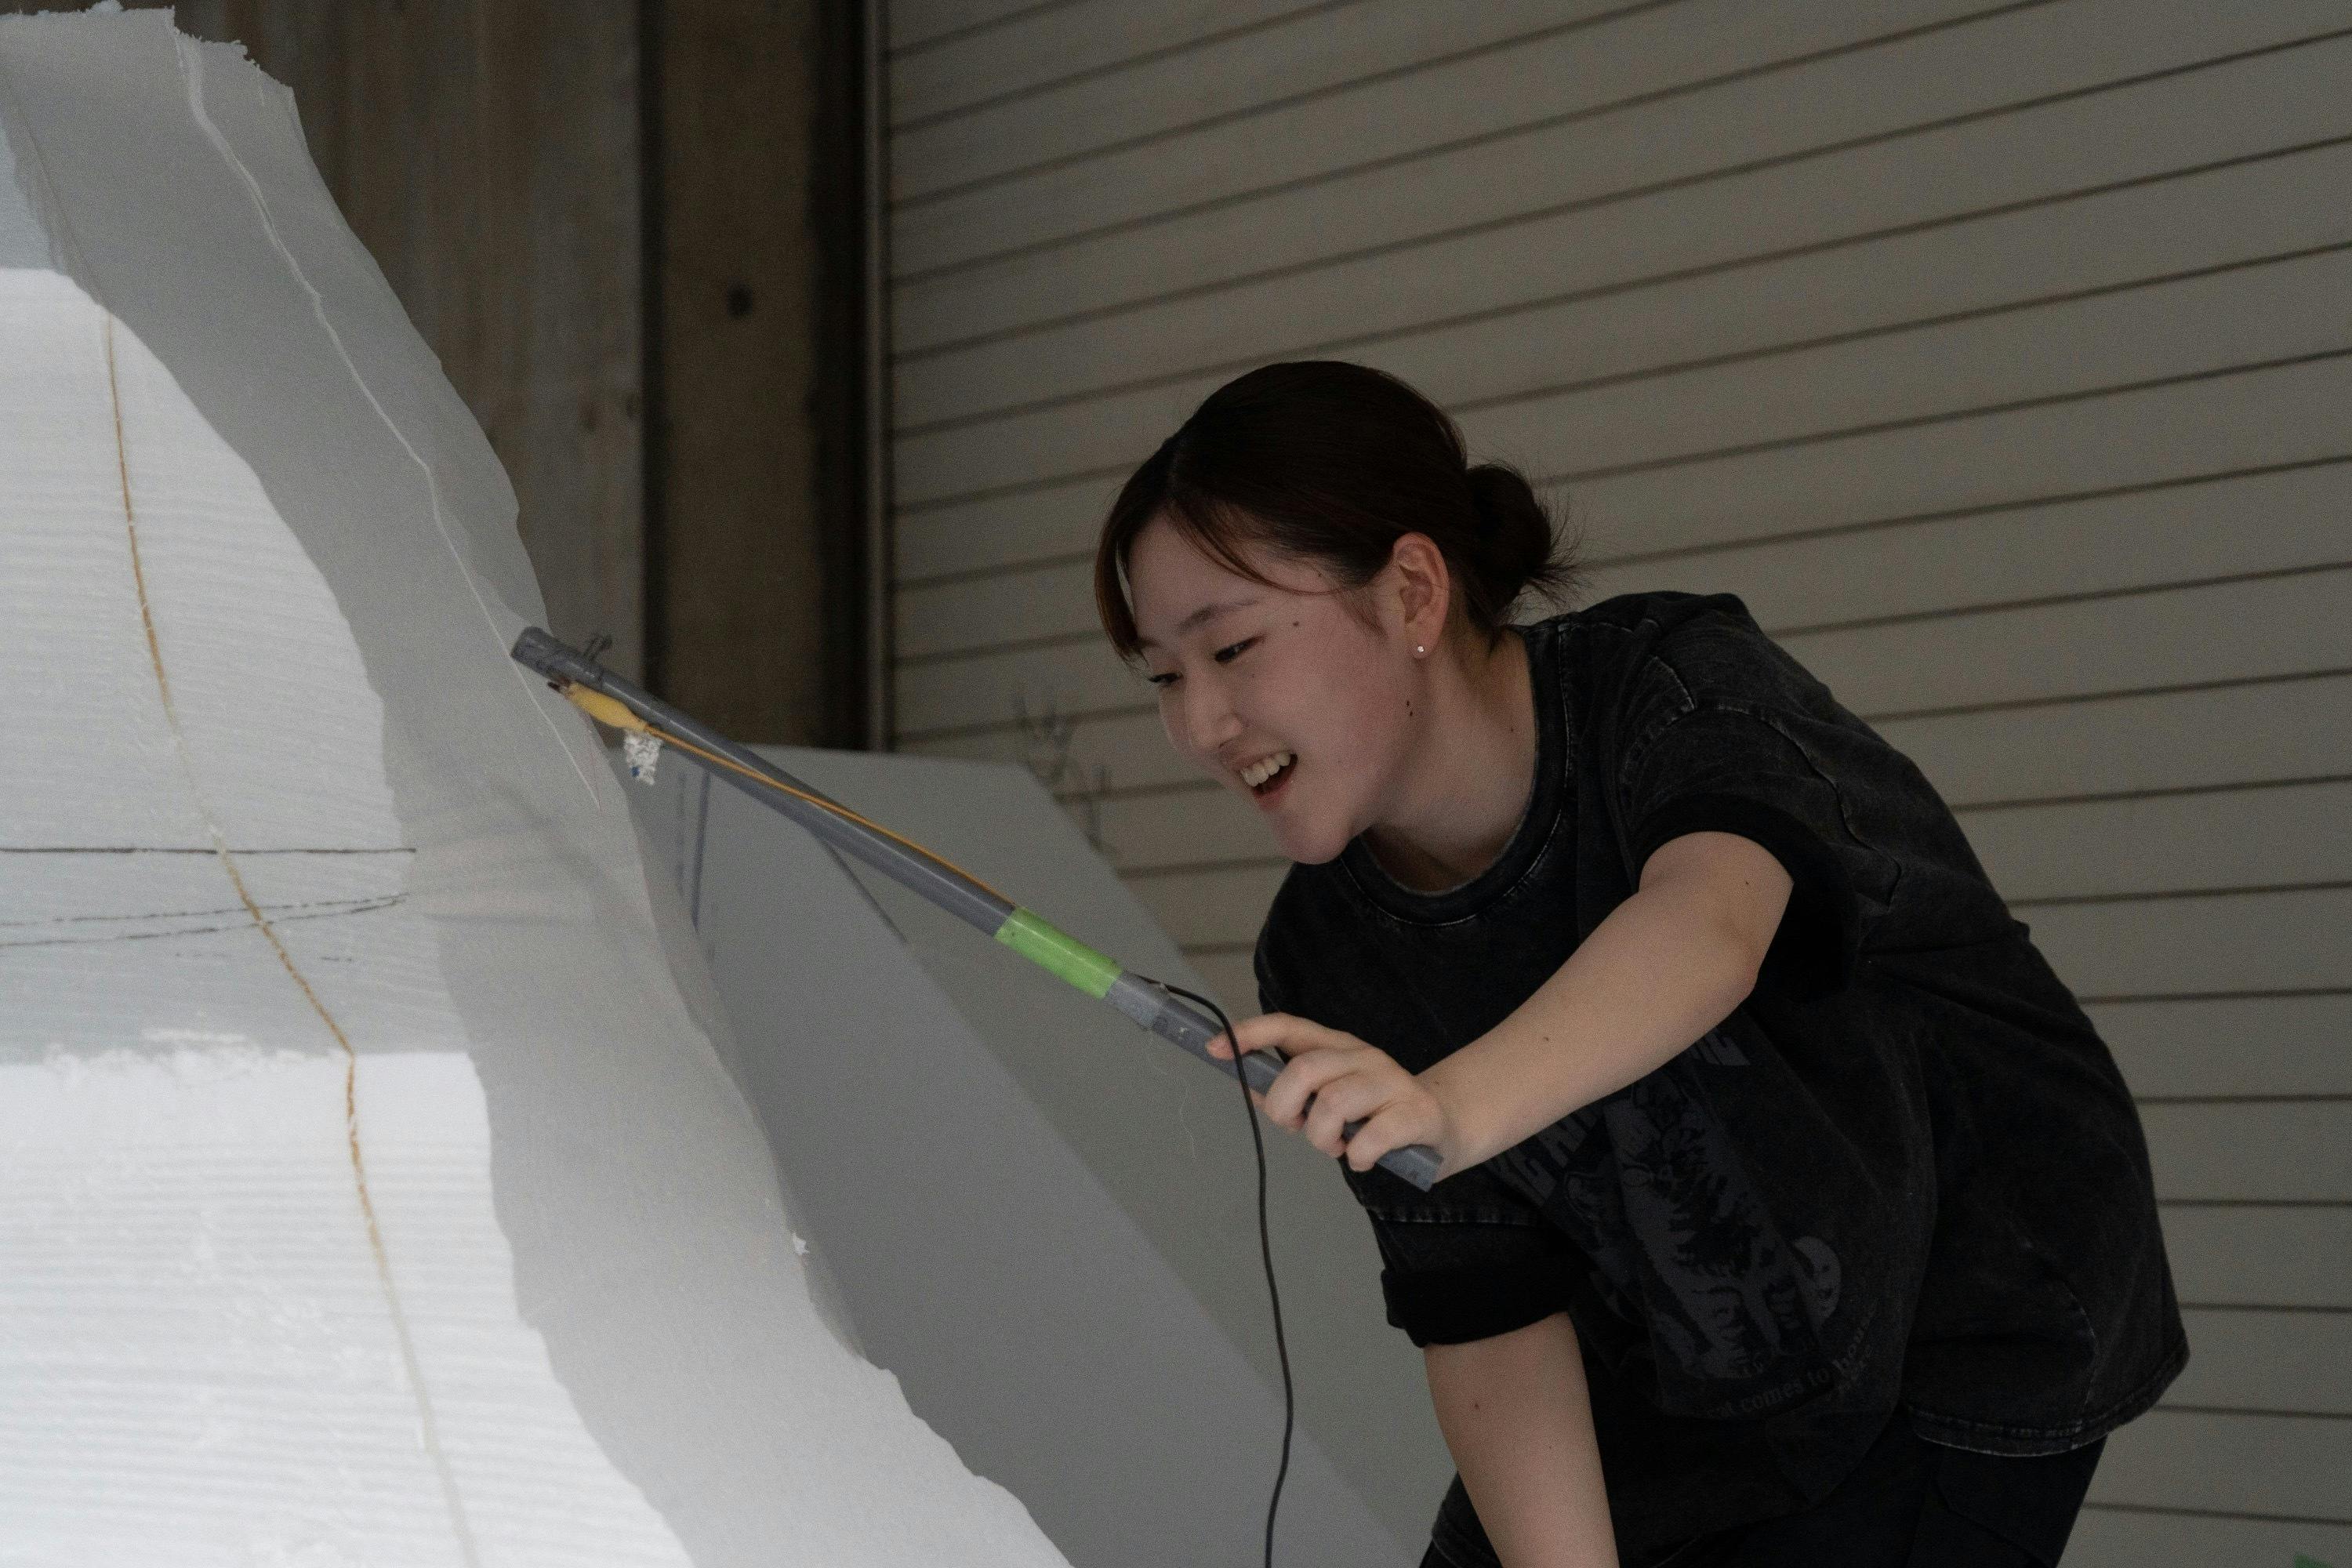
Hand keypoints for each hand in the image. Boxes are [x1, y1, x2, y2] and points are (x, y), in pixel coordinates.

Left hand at [1207, 1013, 1456, 1177]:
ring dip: (1322, 1138)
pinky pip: (1371, 1137)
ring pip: (1333, 1103)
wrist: (1446, 1124)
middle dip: (1285, 1106)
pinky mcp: (1416, 1113)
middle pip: (1305, 1069)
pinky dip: (1356, 1157)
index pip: (1289, 1027)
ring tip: (1336, 1147)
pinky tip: (1362, 1159)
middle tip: (1297, 1127)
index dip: (1251, 1034)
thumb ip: (1295, 1092)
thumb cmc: (1378, 1112)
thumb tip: (1248, 1086)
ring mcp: (1392, 1082)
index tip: (1216, 1048)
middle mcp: (1363, 1056)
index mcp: (1338, 1047)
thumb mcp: (1333, 1096)